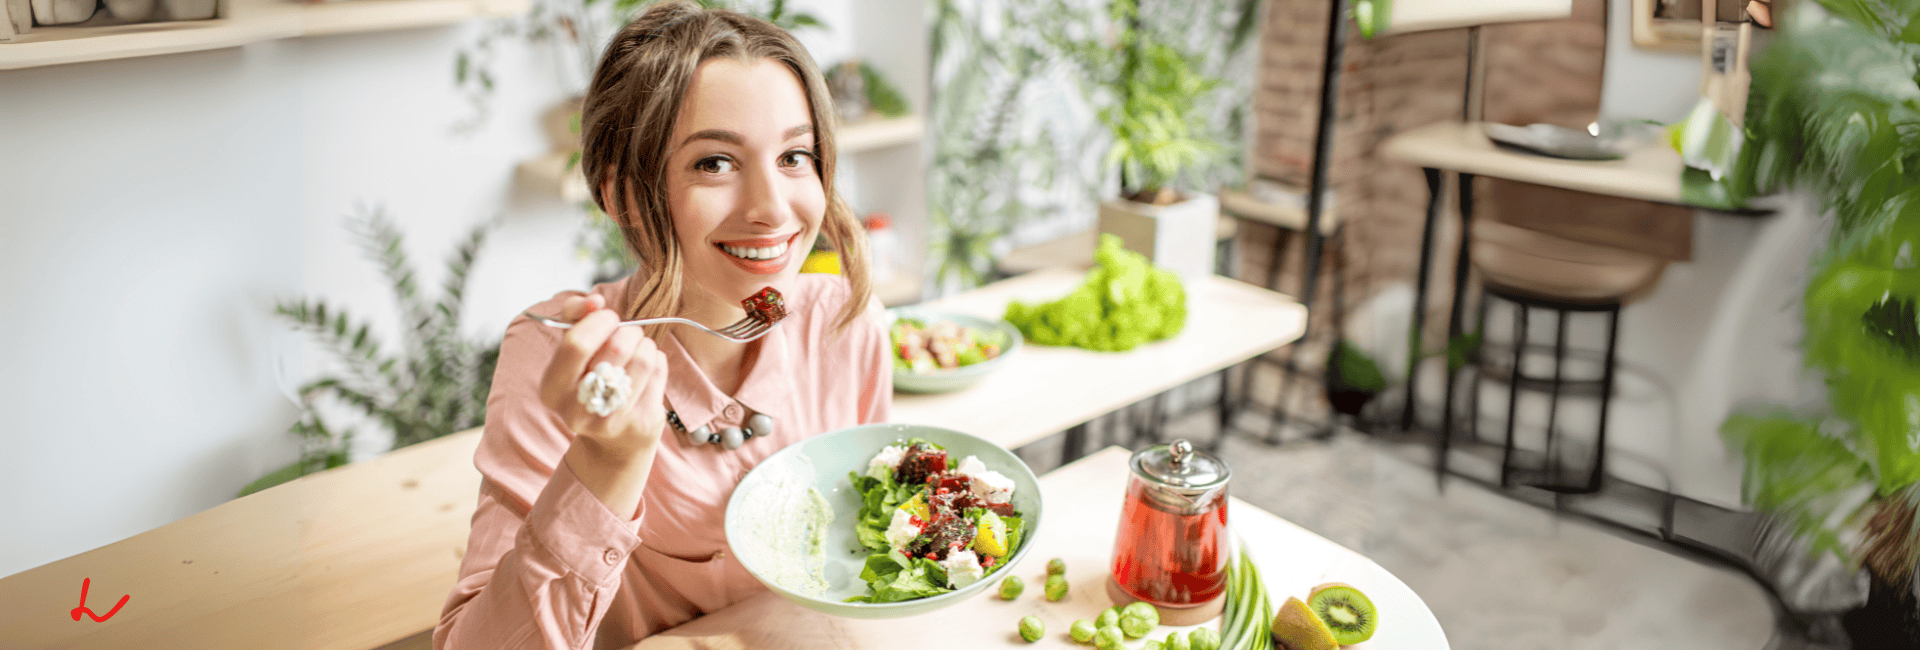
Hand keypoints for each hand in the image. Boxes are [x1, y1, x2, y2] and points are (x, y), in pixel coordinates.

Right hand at [537, 292, 668, 462]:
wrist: (613, 441)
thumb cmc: (591, 381)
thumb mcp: (572, 350)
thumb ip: (574, 317)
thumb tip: (593, 301)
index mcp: (552, 390)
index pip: (577, 344)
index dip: (599, 321)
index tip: (608, 316)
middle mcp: (577, 411)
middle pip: (616, 348)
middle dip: (628, 330)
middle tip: (628, 333)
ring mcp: (611, 420)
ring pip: (643, 358)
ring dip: (645, 344)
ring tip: (638, 349)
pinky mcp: (641, 422)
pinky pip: (659, 371)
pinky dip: (657, 360)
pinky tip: (647, 369)